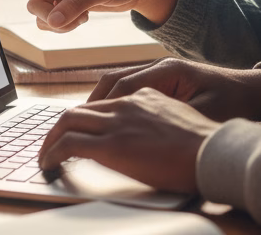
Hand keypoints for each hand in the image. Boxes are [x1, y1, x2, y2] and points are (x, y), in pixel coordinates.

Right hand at [0, 0, 179, 28]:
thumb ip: (76, 5)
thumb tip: (53, 22)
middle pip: (34, 4)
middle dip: (50, 16)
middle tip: (76, 17)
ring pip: (43, 17)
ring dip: (60, 24)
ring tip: (85, 16)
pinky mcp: (67, 5)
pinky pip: (54, 23)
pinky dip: (67, 26)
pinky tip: (86, 17)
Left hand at [39, 88, 218, 192]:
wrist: (215, 150)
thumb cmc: (206, 144)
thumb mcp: (178, 121)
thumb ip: (155, 122)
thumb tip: (142, 138)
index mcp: (145, 96)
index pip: (103, 102)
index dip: (84, 118)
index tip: (76, 132)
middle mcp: (127, 103)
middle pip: (80, 109)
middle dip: (60, 128)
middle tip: (51, 144)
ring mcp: (118, 122)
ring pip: (69, 122)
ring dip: (52, 139)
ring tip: (45, 156)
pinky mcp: (113, 145)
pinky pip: (70, 144)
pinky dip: (53, 153)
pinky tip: (50, 164)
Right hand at [88, 57, 260, 122]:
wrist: (255, 91)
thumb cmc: (234, 102)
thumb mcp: (206, 114)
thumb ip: (175, 121)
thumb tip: (145, 134)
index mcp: (168, 70)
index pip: (123, 86)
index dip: (101, 108)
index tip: (84, 125)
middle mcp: (160, 66)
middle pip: (114, 80)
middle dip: (91, 103)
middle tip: (70, 126)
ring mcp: (161, 73)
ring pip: (118, 82)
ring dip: (98, 102)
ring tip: (80, 123)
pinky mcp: (164, 81)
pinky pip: (129, 88)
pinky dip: (113, 101)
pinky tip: (106, 119)